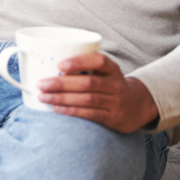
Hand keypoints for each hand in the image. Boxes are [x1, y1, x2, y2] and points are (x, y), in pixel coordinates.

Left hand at [37, 54, 158, 133]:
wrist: (137, 106)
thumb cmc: (110, 85)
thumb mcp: (105, 73)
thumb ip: (85, 68)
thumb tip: (47, 65)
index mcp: (113, 69)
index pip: (99, 61)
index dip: (79, 62)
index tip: (60, 65)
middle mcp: (116, 84)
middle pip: (88, 83)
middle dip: (62, 83)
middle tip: (42, 84)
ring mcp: (116, 102)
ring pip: (87, 99)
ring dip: (62, 98)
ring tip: (44, 96)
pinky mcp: (113, 118)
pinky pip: (90, 114)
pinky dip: (72, 111)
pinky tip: (57, 108)